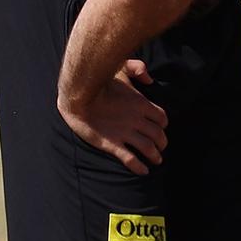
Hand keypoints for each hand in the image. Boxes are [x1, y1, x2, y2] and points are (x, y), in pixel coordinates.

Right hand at [57, 59, 167, 175]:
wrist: (77, 95)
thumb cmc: (99, 82)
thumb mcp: (119, 69)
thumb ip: (136, 68)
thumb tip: (149, 78)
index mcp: (141, 103)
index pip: (161, 118)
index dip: (163, 125)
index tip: (160, 129)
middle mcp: (136, 120)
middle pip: (158, 135)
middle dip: (162, 143)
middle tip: (161, 148)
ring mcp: (124, 132)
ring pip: (148, 148)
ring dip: (155, 156)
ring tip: (156, 161)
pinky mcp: (111, 143)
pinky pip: (130, 159)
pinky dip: (139, 167)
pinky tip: (143, 171)